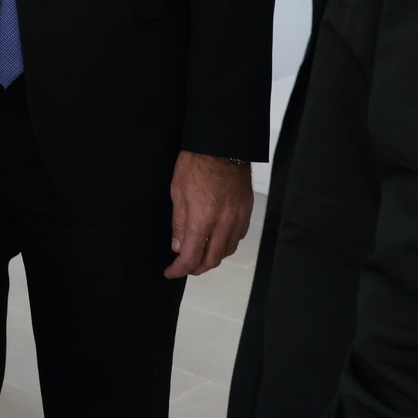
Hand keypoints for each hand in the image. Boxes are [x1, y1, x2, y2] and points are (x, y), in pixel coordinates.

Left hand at [165, 150, 253, 278]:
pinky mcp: (246, 211)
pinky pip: (238, 237)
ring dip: (212, 258)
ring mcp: (237, 218)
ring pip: (227, 251)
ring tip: (200, 255)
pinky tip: (217, 240)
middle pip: (211, 260)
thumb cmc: (196, 164)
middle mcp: (223, 224)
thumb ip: (178, 223)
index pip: (190, 257)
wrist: (222, 145)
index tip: (171, 271)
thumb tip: (178, 246)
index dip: (179, 269)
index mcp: (202, 220)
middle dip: (196, 268)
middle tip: (184, 267)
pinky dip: (226, 244)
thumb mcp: (177, 192)